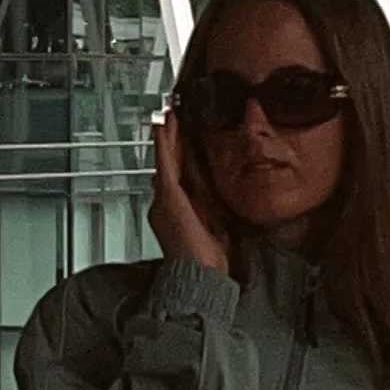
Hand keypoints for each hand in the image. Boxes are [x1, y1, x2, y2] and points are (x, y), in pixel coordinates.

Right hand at [149, 106, 229, 273]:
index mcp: (180, 206)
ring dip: (166, 135)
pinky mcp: (168, 197)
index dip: (182, 149)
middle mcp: (167, 201)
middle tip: (172, 114)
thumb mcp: (217, 221)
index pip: (181, 171)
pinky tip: (164, 127)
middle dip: (171, 138)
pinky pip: (164, 164)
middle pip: (170, 162)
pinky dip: (163, 144)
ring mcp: (165, 198)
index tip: (185, 130)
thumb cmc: (208, 258)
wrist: (201, 274)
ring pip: (165, 159)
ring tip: (167, 114)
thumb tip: (225, 187)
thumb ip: (215, 201)